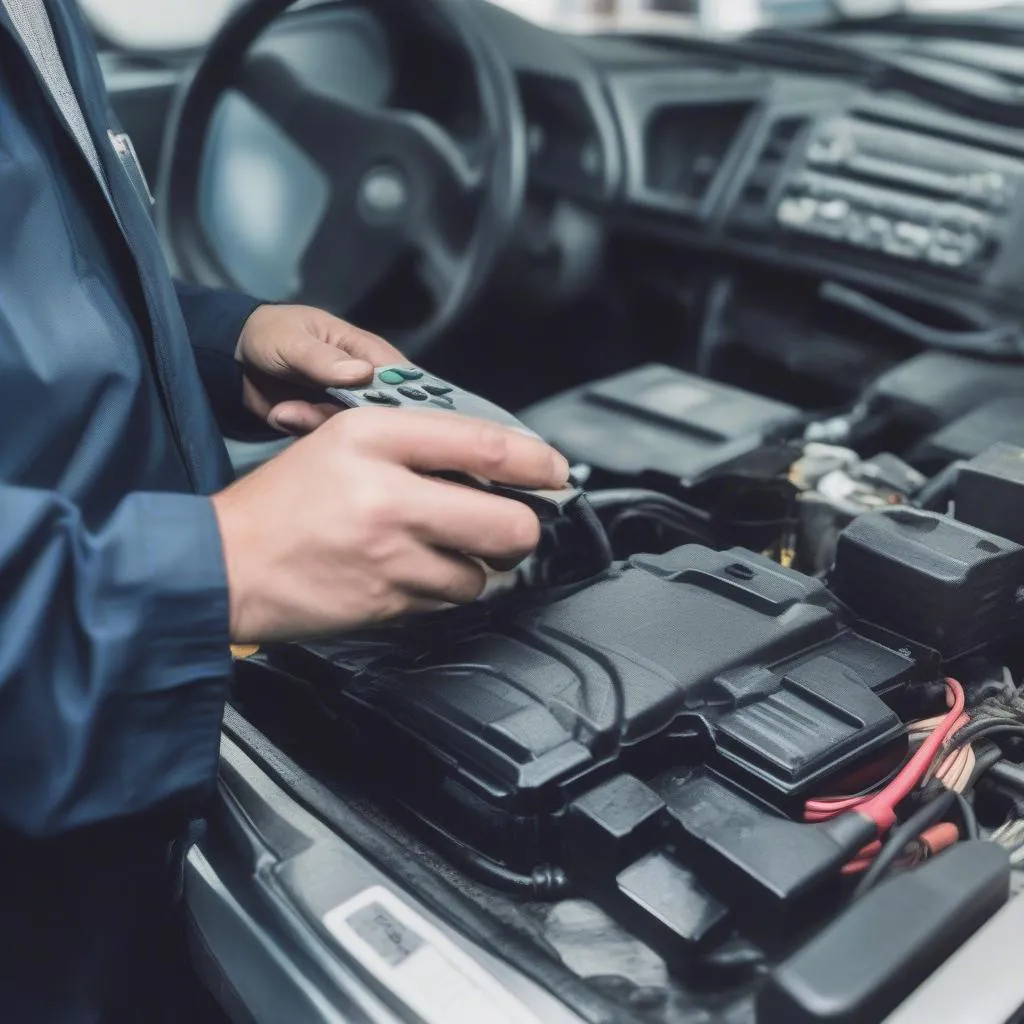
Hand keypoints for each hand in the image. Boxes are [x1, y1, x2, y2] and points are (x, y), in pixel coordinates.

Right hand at [211, 407, 569, 642]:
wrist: (226, 563)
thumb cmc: (285, 500)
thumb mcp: (345, 439)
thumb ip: (418, 441)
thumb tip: (492, 462)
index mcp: (378, 440)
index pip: (486, 445)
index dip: (537, 462)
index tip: (556, 471)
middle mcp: (391, 497)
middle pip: (509, 525)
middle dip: (521, 527)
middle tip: (511, 521)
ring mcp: (392, 558)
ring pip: (482, 574)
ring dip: (473, 564)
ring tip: (438, 547)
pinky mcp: (388, 604)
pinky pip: (446, 600)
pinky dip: (440, 587)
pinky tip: (408, 570)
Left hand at [235, 304, 404, 434]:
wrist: (234, 360)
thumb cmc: (271, 334)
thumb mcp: (292, 340)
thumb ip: (324, 358)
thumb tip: (364, 373)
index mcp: (368, 353)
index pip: (404, 379)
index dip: (405, 399)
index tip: (383, 414)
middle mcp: (365, 384)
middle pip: (385, 413)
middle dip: (352, 418)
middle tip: (315, 409)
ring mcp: (345, 408)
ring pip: (354, 430)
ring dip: (317, 421)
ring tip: (286, 409)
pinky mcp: (325, 427)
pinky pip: (326, 438)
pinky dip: (301, 427)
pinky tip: (281, 412)